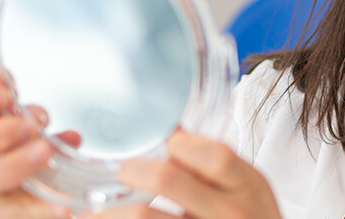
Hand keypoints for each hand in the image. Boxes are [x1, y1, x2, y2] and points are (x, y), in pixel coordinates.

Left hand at [86, 132, 281, 218]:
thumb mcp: (248, 188)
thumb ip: (215, 163)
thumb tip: (173, 133)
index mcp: (248, 187)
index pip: (213, 154)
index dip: (181, 144)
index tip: (165, 145)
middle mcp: (231, 214)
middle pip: (168, 179)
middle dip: (133, 169)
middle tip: (121, 171)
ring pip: (144, 215)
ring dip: (111, 210)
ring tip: (95, 209)